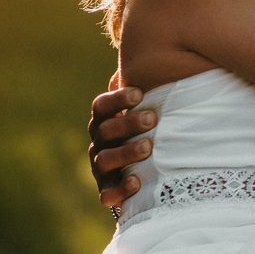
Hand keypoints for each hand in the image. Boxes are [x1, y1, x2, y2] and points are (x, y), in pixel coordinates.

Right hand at [88, 71, 158, 208]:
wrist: (146, 172)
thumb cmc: (148, 130)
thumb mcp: (147, 109)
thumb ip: (148, 91)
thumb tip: (155, 61)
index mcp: (105, 120)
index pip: (101, 106)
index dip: (118, 99)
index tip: (140, 93)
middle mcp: (99, 142)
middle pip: (105, 130)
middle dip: (128, 123)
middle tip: (152, 118)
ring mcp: (101, 167)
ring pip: (105, 159)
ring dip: (126, 152)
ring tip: (148, 147)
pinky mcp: (108, 191)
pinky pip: (107, 193)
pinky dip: (119, 189)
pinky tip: (136, 182)